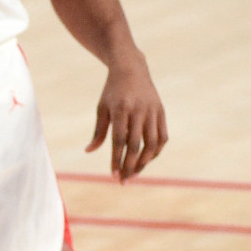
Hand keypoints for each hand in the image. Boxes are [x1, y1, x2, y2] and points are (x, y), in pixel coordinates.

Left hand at [86, 59, 168, 181]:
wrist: (131, 69)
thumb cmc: (112, 91)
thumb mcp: (101, 108)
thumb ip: (98, 132)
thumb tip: (89, 151)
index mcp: (121, 109)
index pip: (119, 140)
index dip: (117, 159)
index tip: (113, 174)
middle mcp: (139, 111)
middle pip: (136, 145)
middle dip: (130, 166)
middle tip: (123, 181)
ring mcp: (153, 111)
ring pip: (152, 143)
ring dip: (144, 162)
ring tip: (134, 174)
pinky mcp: (161, 112)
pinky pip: (161, 137)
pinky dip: (155, 151)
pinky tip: (146, 161)